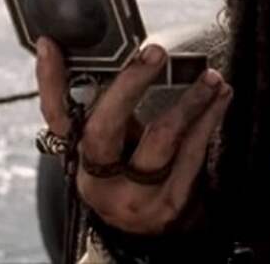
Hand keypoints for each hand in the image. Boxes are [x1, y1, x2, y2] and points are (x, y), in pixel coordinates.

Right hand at [35, 36, 231, 233]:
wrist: (150, 224)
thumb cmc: (129, 166)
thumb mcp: (111, 141)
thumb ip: (110, 103)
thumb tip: (128, 48)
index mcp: (76, 154)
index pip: (56, 114)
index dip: (49, 81)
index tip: (51, 44)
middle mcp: (98, 177)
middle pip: (105, 128)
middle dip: (130, 84)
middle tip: (155, 52)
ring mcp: (134, 193)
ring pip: (161, 139)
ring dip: (190, 100)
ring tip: (210, 77)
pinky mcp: (169, 201)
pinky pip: (192, 152)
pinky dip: (210, 117)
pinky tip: (221, 95)